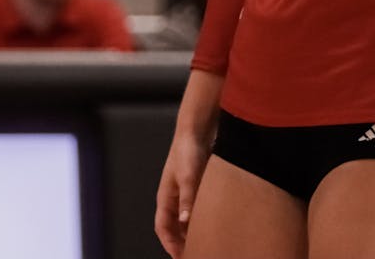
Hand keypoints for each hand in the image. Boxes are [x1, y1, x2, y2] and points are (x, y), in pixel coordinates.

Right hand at [154, 129, 209, 258]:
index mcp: (165, 196)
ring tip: (203, 241)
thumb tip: (184, 222)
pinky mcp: (197, 184)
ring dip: (191, 230)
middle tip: (193, 252)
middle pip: (174, 226)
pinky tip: (212, 222)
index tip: (180, 257)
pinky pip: (196, 207)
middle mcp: (173, 196)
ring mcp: (185, 190)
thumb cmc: (187, 149)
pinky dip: (201, 217)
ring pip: (185, 217)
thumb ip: (187, 199)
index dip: (169, 244)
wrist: (196, 128)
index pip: (162, 227)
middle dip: (181, 241)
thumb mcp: (188, 177)